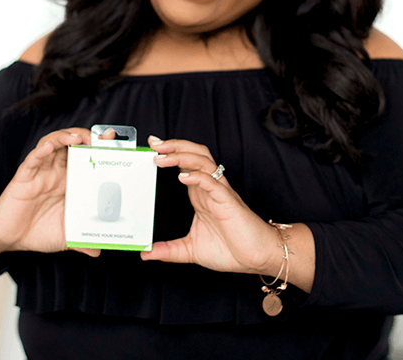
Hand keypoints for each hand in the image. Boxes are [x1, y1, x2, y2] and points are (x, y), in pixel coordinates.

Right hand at [0, 128, 107, 259]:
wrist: (11, 237)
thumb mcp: (66, 236)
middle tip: (101, 137)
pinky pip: (33, 160)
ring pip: (53, 145)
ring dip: (66, 137)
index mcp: (70, 181)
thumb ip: (82, 241)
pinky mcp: (24, 177)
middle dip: (87, 137)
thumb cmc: (39, 230)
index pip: (87, 158)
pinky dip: (41, 151)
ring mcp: (40, 172)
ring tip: (80, 137)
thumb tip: (99, 251)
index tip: (113, 141)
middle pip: (72, 144)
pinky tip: (50, 146)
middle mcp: (56, 172)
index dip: (99, 147)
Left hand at [139, 136, 281, 275]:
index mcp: (199, 195)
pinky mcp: (228, 202)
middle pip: (193, 154)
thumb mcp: (190, 250)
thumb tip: (146, 254)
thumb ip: (168, 250)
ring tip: (163, 156)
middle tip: (154, 143)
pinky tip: (183, 177)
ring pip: (203, 162)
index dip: (169, 153)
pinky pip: (213, 183)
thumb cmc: (231, 249)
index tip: (151, 147)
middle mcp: (209, 188)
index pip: (183, 165)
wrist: (256, 258)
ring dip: (181, 155)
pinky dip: (198, 177)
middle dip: (174, 146)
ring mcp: (219, 192)